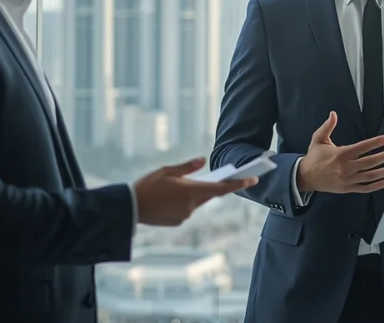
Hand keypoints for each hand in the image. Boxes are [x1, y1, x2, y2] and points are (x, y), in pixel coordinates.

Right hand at [133, 157, 257, 226]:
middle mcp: (191, 205)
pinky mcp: (177, 222)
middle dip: (212, 186)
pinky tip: (170, 198)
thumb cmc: (148, 186)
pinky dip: (183, 203)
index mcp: (191, 191)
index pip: (221, 188)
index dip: (239, 184)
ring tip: (179, 186)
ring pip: (197, 202)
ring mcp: (185, 215)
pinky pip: (186, 210)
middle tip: (216, 176)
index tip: (253, 179)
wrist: (130, 208)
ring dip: (194, 194)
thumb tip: (203, 161)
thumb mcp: (167, 170)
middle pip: (210, 194)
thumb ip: (188, 167)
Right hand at [296, 112, 383, 193]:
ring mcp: (348, 179)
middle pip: (370, 162)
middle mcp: (346, 167)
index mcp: (341, 154)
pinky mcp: (348, 188)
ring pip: (371, 176)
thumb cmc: (314, 157)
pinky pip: (365, 188)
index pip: (363, 147)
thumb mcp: (318, 139)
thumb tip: (333, 113)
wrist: (305, 177)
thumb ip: (327, 126)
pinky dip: (377, 186)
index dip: (376, 142)